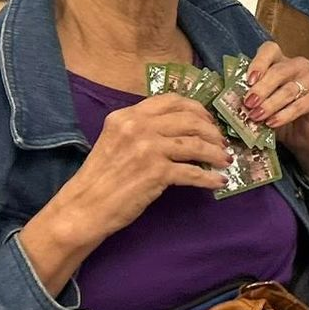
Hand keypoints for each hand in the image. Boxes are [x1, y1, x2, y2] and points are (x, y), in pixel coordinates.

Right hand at [20, 94, 230, 291]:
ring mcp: (148, 148)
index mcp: (127, 115)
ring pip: (196, 145)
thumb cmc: (102, 177)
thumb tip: (184, 127)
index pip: (172, 101)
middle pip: (190, 120)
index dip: (197, 109)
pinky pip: (194, 173)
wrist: (83, 207)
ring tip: (225, 160)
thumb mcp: (117, 140)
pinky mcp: (156, 172)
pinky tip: (219, 182)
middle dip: (212, 131)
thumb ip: (143, 128)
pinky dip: (210, 178)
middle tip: (221, 142)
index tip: (208, 121)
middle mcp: (137, 126)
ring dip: (216, 153)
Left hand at [243, 41, 308, 177]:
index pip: (270, 50)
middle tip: (248, 103)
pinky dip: (285, 114)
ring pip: (289, 89)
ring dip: (270, 104)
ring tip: (256, 117)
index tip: (248, 80)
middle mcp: (298, 65)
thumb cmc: (278, 116)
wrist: (305, 136)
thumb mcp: (260, 104)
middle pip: (279, 70)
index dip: (258, 62)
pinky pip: (302, 103)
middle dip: (261, 88)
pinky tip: (273, 123)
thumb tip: (226, 97)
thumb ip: (248, 96)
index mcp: (280, 61)